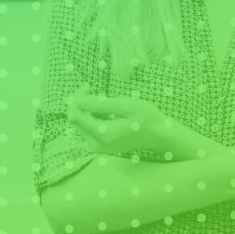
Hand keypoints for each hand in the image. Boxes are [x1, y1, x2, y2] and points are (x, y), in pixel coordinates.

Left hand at [66, 94, 196, 159]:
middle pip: (75, 121)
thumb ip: (100, 104)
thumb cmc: (146, 118)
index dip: (77, 99)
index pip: (75, 116)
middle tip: (91, 88)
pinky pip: (88, 129)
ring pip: (81, 125)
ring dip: (86, 110)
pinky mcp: (100, 146)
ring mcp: (98, 147)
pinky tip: (106, 111)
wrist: (159, 135)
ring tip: (104, 101)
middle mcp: (97, 145)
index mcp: (103, 134)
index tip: (88, 86)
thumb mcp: (126, 106)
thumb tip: (77, 100)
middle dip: (80, 103)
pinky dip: (92, 117)